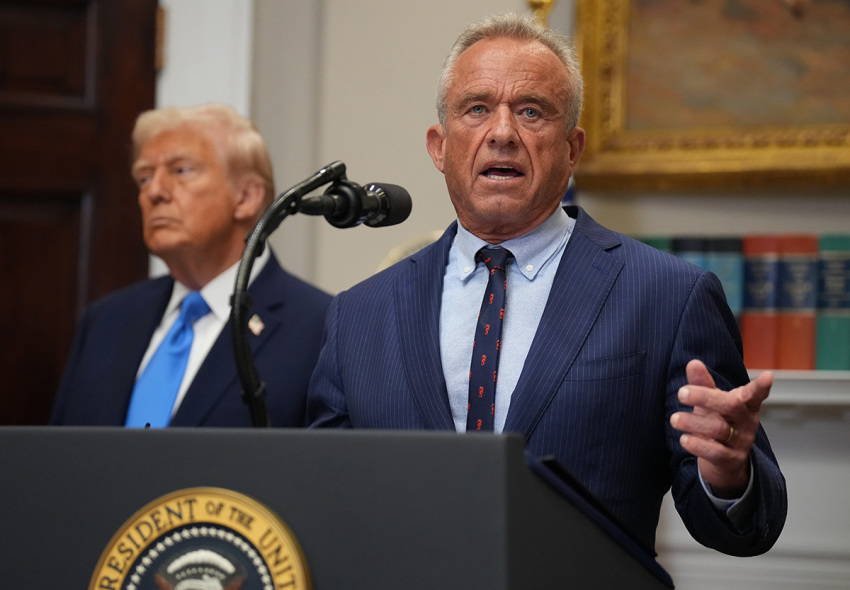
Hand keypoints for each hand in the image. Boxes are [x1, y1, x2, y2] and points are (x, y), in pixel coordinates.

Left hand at [670, 359, 772, 497]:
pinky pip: (715, 452)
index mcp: (746, 405)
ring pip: (719, 428)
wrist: (724, 462)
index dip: (761, 386)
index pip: (755, 394)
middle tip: (681, 393)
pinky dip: (697, 445)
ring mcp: (741, 442)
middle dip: (705, 397)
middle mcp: (747, 423)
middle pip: (731, 405)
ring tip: (674, 419)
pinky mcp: (731, 460)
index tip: (768, 376)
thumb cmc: (718, 422)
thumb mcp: (711, 402)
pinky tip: (683, 439)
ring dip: (693, 422)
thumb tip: (693, 363)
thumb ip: (703, 383)